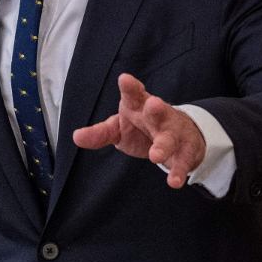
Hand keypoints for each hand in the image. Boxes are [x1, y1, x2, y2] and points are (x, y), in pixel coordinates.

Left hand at [72, 73, 206, 187]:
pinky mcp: (185, 150)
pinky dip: (178, 171)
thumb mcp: (119, 128)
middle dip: (156, 108)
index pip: (134, 94)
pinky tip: (174, 181)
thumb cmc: (143, 127)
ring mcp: (173, 132)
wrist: (180, 135)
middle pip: (157, 110)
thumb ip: (100, 133)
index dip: (130, 88)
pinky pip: (182, 160)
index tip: (125, 80)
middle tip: (153, 104)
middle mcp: (158, 116)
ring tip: (156, 156)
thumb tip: (76, 137)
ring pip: (170, 137)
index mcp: (139, 106)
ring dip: (164, 145)